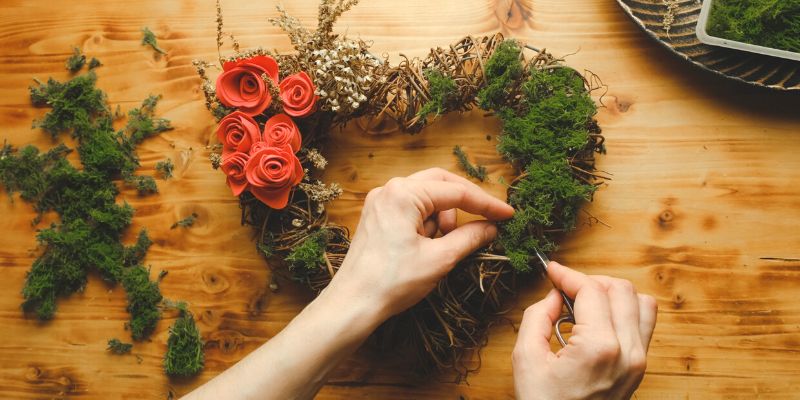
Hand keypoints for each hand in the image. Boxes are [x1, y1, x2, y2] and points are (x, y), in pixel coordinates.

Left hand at [326, 167, 514, 318]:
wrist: (353, 303)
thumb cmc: (392, 281)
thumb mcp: (440, 259)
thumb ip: (470, 237)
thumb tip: (492, 227)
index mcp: (404, 194)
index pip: (456, 192)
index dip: (486, 204)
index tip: (507, 214)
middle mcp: (389, 190)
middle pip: (440, 183)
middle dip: (466, 203)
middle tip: (488, 220)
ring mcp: (381, 202)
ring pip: (426, 197)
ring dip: (444, 216)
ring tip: (445, 245)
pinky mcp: (377, 216)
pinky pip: (411, 208)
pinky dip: (428, 223)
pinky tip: (429, 246)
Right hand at [512, 261, 657, 399]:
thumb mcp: (526, 358)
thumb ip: (536, 317)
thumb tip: (553, 295)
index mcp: (599, 347)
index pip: (591, 290)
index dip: (568, 275)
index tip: (551, 271)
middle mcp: (628, 351)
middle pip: (620, 289)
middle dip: (590, 281)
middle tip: (565, 288)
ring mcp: (639, 361)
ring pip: (641, 302)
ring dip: (612, 294)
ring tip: (586, 302)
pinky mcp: (640, 368)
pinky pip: (645, 323)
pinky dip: (626, 311)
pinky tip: (600, 319)